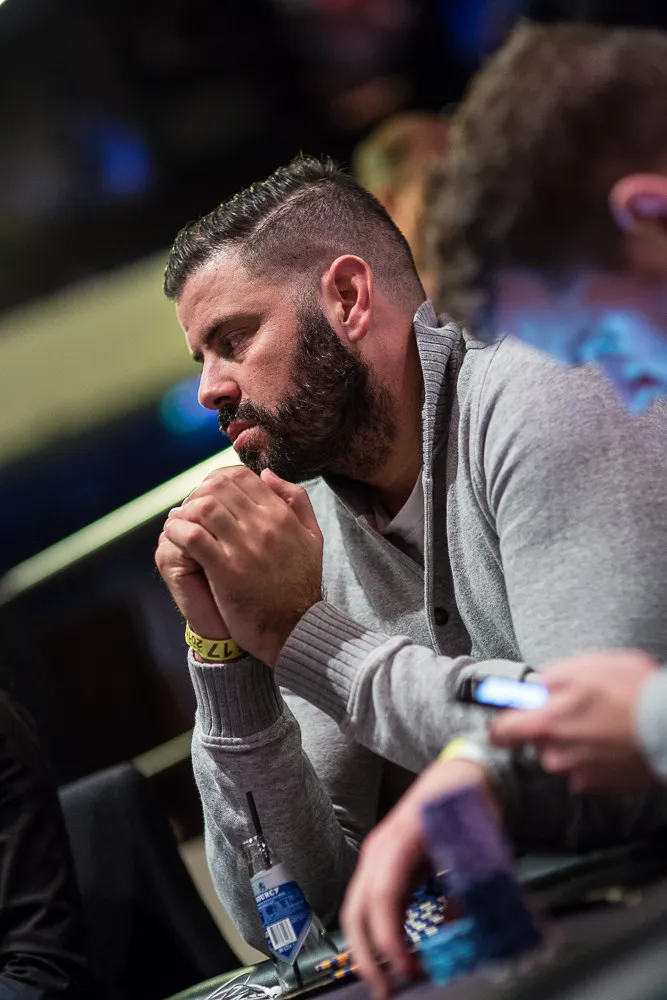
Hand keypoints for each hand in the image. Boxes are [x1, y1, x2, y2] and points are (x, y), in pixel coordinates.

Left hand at [162, 466, 323, 666]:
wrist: (296, 628)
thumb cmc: (301, 584)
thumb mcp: (312, 536)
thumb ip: (296, 500)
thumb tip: (267, 473)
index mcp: (281, 515)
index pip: (240, 476)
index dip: (216, 480)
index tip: (208, 496)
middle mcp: (264, 526)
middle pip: (218, 488)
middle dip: (197, 494)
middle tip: (189, 510)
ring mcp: (244, 548)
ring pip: (202, 508)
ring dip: (185, 512)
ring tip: (180, 524)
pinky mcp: (226, 571)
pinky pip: (193, 537)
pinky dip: (177, 531)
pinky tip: (174, 536)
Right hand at [341, 757, 494, 999]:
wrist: (458, 772)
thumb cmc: (467, 799)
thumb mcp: (474, 835)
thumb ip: (468, 878)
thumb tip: (464, 924)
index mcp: (401, 838)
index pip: (383, 895)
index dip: (390, 937)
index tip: (407, 968)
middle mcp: (381, 847)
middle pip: (357, 907)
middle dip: (366, 954)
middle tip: (385, 991)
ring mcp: (378, 854)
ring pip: (358, 907)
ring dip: (369, 947)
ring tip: (389, 980)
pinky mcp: (384, 863)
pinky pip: (372, 902)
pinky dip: (378, 931)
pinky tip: (397, 953)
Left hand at [491, 651, 658, 792]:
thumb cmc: (634, 693)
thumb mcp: (584, 667)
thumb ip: (549, 678)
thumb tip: (533, 686)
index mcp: (546, 724)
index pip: (500, 733)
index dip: (503, 722)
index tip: (509, 717)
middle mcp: (557, 756)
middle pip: (537, 742)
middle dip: (550, 726)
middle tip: (577, 709)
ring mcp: (580, 775)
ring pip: (563, 756)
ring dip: (575, 741)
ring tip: (602, 723)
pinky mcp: (602, 787)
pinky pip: (586, 770)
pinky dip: (595, 757)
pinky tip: (612, 741)